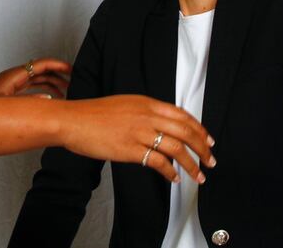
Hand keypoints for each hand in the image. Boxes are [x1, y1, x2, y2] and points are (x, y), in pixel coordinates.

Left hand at [0, 58, 70, 98]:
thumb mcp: (8, 104)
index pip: (42, 64)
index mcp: (17, 75)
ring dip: (52, 83)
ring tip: (65, 92)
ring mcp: (14, 82)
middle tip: (73, 81)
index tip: (71, 69)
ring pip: (39, 79)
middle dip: (58, 75)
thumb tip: (48, 101)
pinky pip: (33, 86)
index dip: (58, 65)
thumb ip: (29, 103)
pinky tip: (50, 100)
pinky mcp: (12, 90)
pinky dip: (43, 90)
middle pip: (43, 70)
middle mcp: (17, 76)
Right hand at [59, 95, 215, 182]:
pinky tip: (174, 178)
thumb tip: (160, 125)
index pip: (182, 115)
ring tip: (199, 175)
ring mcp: (139, 132)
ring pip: (177, 148)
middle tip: (210, 160)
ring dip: (192, 164)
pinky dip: (170, 172)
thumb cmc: (93, 114)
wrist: (72, 120)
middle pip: (186, 131)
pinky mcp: (130, 149)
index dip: (199, 129)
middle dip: (203, 148)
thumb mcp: (124, 104)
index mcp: (146, 103)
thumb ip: (143, 112)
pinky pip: (158, 162)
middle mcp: (146, 115)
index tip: (208, 140)